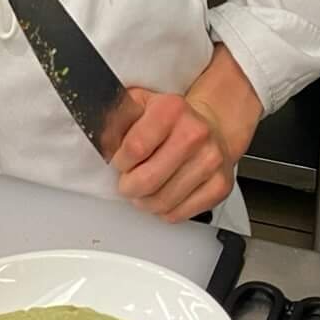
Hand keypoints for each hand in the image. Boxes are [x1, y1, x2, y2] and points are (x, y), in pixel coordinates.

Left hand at [111, 48, 261, 223]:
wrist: (212, 126)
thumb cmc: (170, 119)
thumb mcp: (140, 105)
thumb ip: (117, 119)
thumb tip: (100, 141)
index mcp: (171, 109)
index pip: (134, 148)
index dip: (120, 162)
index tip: (120, 162)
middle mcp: (196, 134)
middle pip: (148, 180)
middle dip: (129, 187)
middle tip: (127, 184)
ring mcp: (210, 161)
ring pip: (162, 202)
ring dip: (144, 202)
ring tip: (144, 191)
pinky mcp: (220, 186)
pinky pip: (179, 214)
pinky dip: (164, 211)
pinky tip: (163, 196)